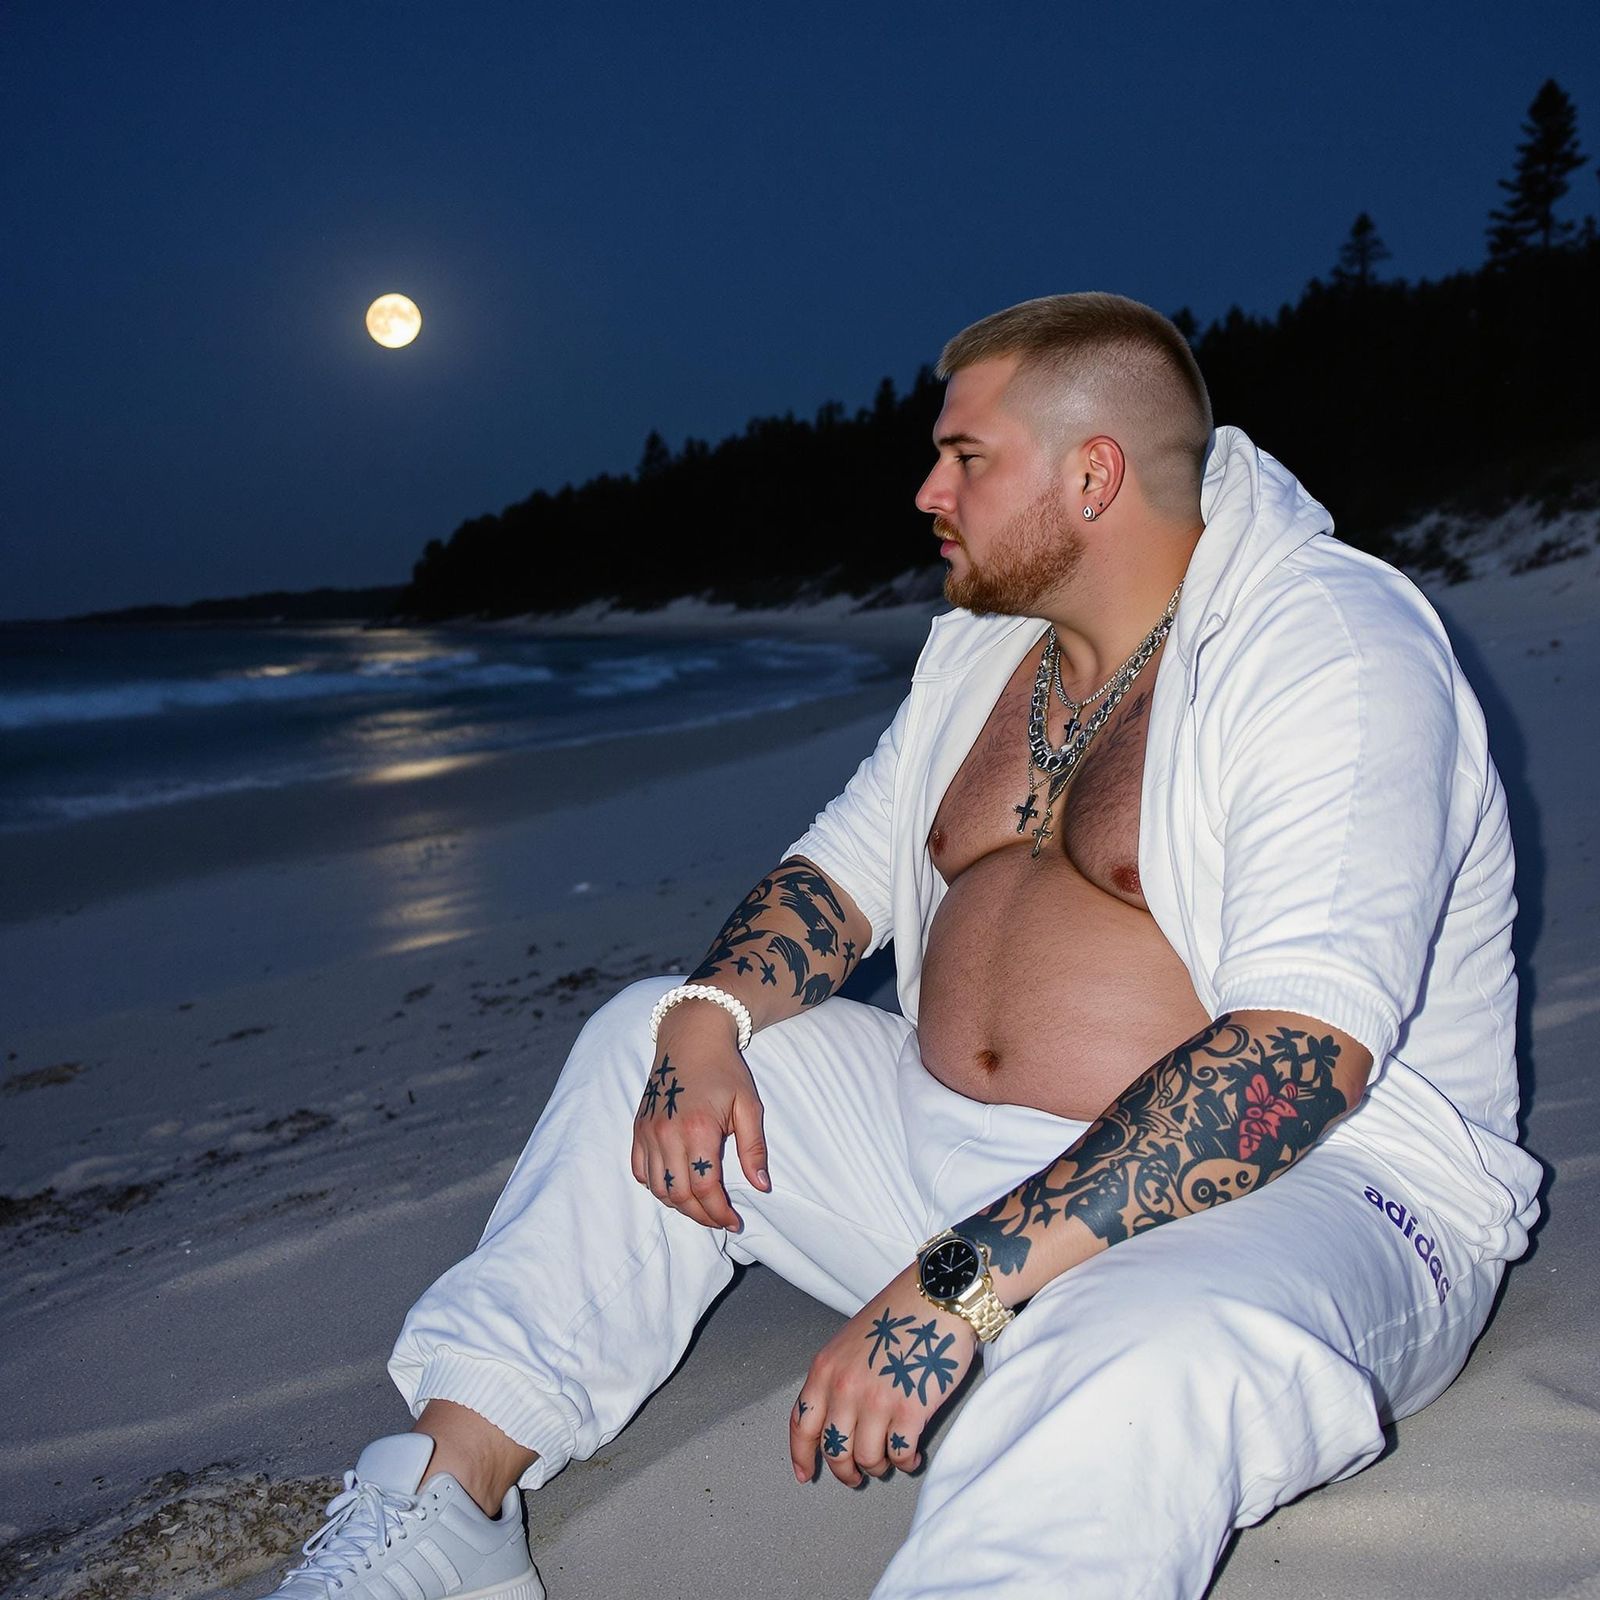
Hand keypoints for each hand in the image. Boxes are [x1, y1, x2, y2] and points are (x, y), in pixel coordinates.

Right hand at [630, 1000, 769, 1230]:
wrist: (692, 1037)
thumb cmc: (724, 1070)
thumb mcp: (749, 1105)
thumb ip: (754, 1149)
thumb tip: (761, 1187)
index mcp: (698, 1130)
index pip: (705, 1188)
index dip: (720, 1212)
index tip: (734, 1222)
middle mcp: (667, 1134)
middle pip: (679, 1195)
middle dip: (701, 1215)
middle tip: (719, 1219)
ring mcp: (648, 1132)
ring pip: (657, 1188)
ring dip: (679, 1204)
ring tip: (700, 1205)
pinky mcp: (638, 1128)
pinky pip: (639, 1171)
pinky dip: (655, 1186)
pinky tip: (674, 1185)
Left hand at [790, 1261, 977, 1486]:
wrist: (936, 1297)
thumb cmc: (899, 1315)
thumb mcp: (850, 1343)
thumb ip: (837, 1379)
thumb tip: (838, 1420)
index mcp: (826, 1369)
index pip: (801, 1424)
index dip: (801, 1455)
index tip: (804, 1473)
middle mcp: (845, 1388)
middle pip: (834, 1450)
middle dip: (845, 1471)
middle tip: (856, 1476)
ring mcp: (876, 1401)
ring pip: (867, 1459)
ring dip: (879, 1466)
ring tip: (891, 1458)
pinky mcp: (909, 1410)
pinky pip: (900, 1455)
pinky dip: (906, 1462)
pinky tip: (912, 1454)